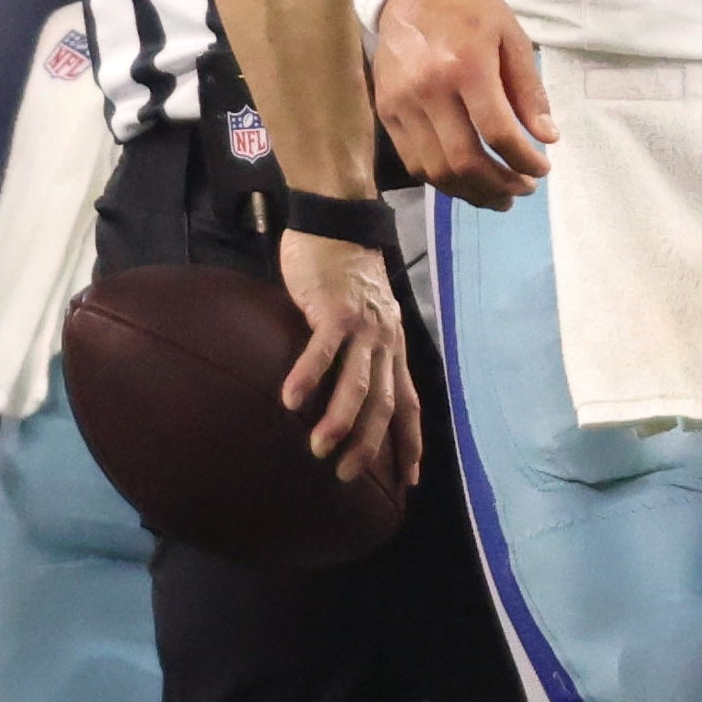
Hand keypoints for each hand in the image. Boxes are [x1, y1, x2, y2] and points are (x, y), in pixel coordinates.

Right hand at [274, 228, 419, 494]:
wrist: (336, 221)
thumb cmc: (342, 273)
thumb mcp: (362, 318)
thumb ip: (357, 352)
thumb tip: (340, 388)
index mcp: (393, 347)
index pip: (409, 404)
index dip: (410, 443)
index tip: (409, 480)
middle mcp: (385, 341)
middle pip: (384, 404)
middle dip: (370, 445)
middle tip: (347, 477)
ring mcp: (362, 326)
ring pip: (357, 383)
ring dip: (341, 421)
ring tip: (321, 450)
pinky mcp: (334, 310)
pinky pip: (322, 350)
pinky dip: (308, 377)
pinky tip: (291, 401)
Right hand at [370, 0, 556, 204]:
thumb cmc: (468, 7)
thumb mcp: (511, 35)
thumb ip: (528, 89)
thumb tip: (547, 137)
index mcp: (466, 67)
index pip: (497, 132)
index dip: (524, 160)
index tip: (542, 170)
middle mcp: (429, 90)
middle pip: (463, 160)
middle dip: (499, 185)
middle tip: (522, 190)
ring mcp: (402, 104)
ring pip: (435, 170)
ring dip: (471, 192)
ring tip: (498, 196)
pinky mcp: (385, 111)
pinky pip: (413, 160)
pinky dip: (442, 179)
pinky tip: (466, 180)